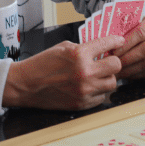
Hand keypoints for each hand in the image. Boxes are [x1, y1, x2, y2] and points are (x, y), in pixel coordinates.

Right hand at [4, 36, 123, 109]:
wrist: (25, 85)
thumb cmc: (42, 64)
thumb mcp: (63, 47)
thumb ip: (84, 48)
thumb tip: (102, 49)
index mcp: (79, 54)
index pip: (107, 44)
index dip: (116, 41)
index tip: (119, 41)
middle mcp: (84, 73)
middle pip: (116, 66)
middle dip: (113, 62)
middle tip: (107, 61)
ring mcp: (84, 90)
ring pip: (112, 83)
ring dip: (106, 78)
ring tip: (97, 75)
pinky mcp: (82, 104)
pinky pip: (101, 97)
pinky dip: (98, 91)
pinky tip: (89, 86)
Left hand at [116, 12, 144, 79]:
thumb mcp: (140, 20)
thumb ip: (128, 28)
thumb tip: (109, 43)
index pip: (141, 32)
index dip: (126, 44)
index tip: (113, 51)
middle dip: (127, 58)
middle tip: (113, 64)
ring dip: (130, 69)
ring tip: (117, 71)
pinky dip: (137, 75)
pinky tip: (127, 74)